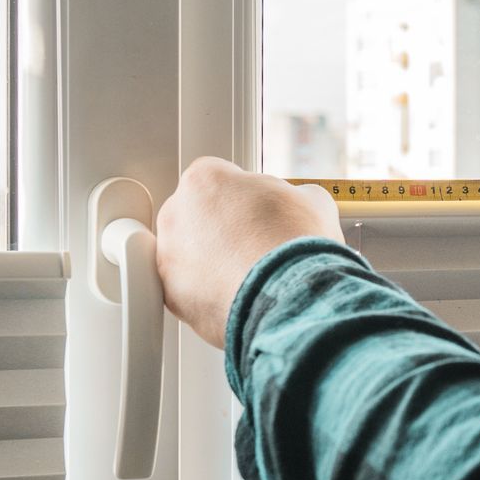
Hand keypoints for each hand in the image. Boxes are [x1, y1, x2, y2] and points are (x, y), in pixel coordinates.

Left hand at [155, 157, 343, 347]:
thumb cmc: (299, 245)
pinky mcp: (172, 298)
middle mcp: (175, 214)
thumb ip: (292, 196)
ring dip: (215, 264)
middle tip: (257, 247)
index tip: (263, 215)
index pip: (220, 180)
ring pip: (190, 257)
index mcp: (204, 180)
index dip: (246, 199)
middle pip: (198, 217)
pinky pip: (191, 292)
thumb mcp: (311, 200)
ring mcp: (168, 258)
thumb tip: (297, 204)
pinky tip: (241, 296)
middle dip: (223, 230)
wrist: (292, 299)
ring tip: (252, 277)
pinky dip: (211, 295)